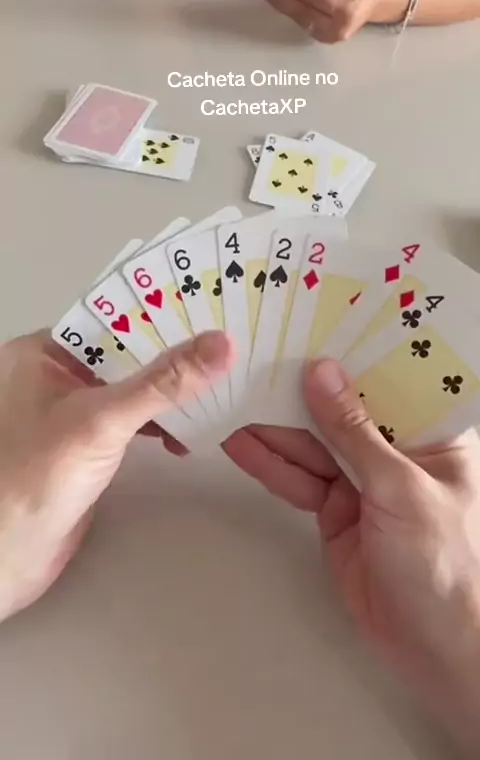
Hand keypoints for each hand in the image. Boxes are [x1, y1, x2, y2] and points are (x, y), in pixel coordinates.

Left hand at [0, 329, 232, 621]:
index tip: (213, 306)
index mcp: (43, 352)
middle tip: (231, 347)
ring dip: (171, 395)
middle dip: (174, 355)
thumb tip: (223, 343)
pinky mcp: (87, 445)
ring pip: (133, 388)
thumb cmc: (39, 476)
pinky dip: (159, 425)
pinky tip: (187, 437)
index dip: (161, 312)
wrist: (6, 559)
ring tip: (222, 390)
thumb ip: (164, 382)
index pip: (113, 319)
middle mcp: (56, 374)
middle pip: (126, 354)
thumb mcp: (104, 419)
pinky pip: (132, 420)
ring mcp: (72, 411)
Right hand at [223, 359, 479, 748]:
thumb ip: (355, 432)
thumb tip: (321, 373)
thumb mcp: (400, 488)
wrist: (438, 651)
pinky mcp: (336, 513)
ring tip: (231, 399)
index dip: (350, 352)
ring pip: (313, 445)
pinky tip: (241, 445)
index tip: (310, 322)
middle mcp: (396, 451)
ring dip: (274, 427)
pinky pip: (300, 480)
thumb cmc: (445, 564)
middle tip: (252, 361)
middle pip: (341, 410)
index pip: (387, 379)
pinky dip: (271, 466)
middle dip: (300, 390)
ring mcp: (363, 483)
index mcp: (430, 433)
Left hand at [264, 0, 380, 42]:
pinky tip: (279, 2)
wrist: (375, 4)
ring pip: (300, 19)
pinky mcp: (323, 41)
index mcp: (348, 10)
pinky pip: (303, 24)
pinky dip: (290, 12)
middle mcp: (338, 28)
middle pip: (304, 12)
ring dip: (282, 5)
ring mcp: (330, 38)